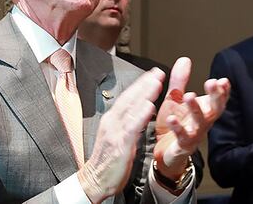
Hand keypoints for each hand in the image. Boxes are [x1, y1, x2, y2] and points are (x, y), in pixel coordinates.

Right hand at [78, 69, 163, 203]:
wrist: (95, 180)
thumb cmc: (107, 160)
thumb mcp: (116, 136)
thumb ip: (127, 122)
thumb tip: (141, 110)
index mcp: (111, 119)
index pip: (127, 97)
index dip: (140, 85)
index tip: (152, 75)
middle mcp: (111, 122)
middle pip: (129, 98)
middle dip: (144, 84)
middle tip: (157, 72)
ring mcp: (114, 132)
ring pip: (131, 108)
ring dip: (145, 93)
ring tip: (157, 82)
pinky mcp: (120, 144)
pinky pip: (131, 127)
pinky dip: (140, 115)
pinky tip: (149, 106)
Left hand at [153, 57, 229, 179]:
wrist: (165, 151)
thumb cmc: (174, 124)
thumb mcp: (175, 98)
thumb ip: (180, 80)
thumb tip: (185, 59)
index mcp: (203, 109)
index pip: (218, 99)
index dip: (223, 91)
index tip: (223, 80)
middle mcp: (203, 122)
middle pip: (214, 109)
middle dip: (215, 96)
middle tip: (212, 83)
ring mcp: (195, 134)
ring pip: (200, 122)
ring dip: (196, 108)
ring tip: (189, 95)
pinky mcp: (183, 145)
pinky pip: (182, 136)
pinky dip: (178, 127)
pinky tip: (171, 118)